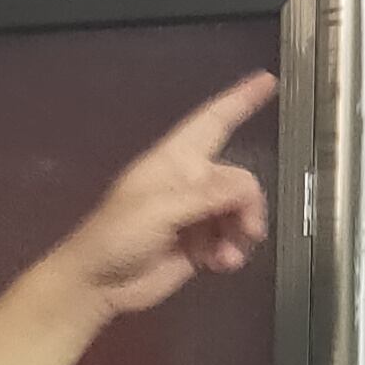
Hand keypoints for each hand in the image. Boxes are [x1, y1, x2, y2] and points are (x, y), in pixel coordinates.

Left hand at [56, 73, 277, 319]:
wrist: (97, 284)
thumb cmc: (116, 236)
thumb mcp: (159, 209)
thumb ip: (206, 196)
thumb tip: (248, 188)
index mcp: (175, 160)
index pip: (214, 120)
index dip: (240, 100)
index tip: (267, 81)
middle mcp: (189, 182)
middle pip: (238, 180)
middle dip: (248, 204)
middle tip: (248, 230)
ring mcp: (195, 216)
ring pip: (239, 213)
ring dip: (241, 233)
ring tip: (229, 255)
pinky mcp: (198, 246)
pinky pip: (230, 241)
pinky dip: (232, 253)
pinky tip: (222, 265)